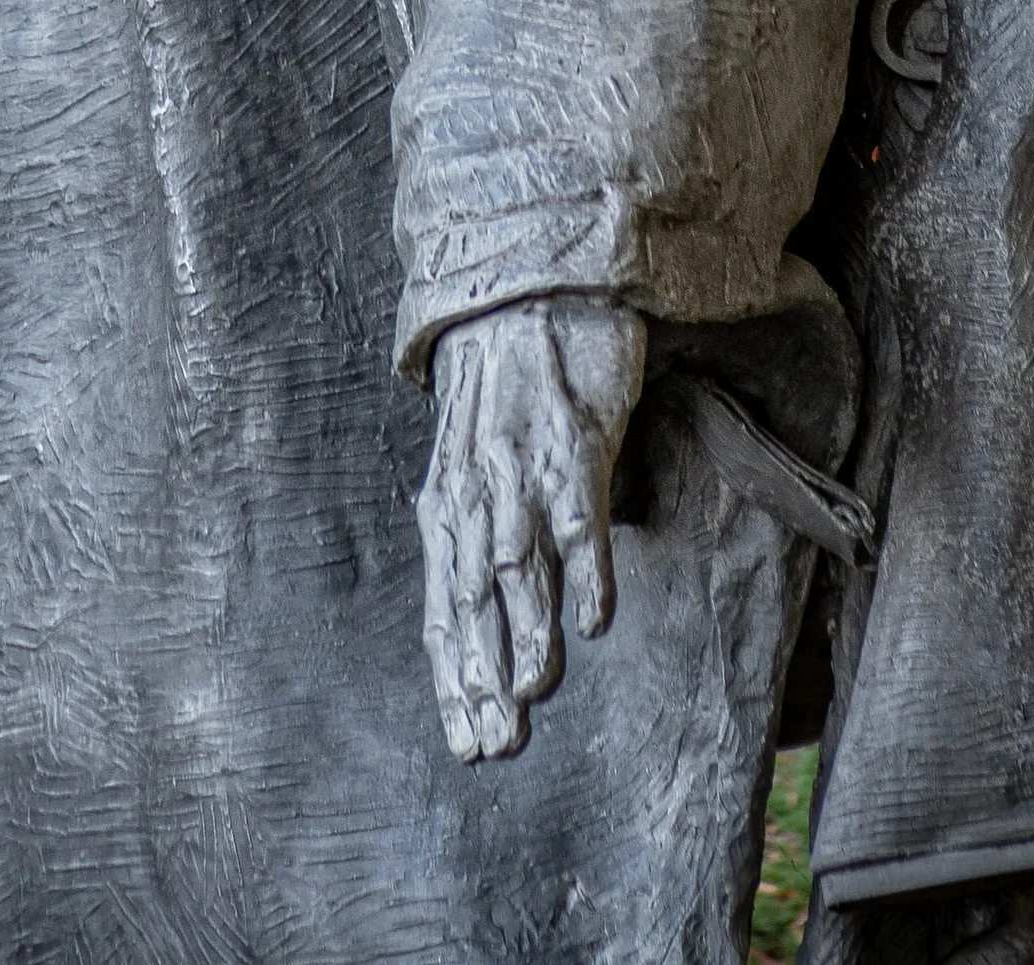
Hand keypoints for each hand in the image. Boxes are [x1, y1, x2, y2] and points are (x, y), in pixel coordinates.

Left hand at [417, 295, 644, 761]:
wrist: (530, 288)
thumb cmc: (504, 383)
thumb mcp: (472, 460)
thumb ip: (477, 529)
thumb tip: (487, 605)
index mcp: (447, 504)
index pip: (441, 610)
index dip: (453, 680)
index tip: (468, 746)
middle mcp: (475, 494)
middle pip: (470, 602)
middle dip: (482, 678)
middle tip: (499, 745)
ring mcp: (521, 469)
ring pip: (516, 566)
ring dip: (526, 633)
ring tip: (534, 694)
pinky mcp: (571, 443)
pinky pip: (575, 519)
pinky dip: (583, 573)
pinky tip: (592, 624)